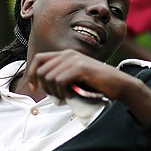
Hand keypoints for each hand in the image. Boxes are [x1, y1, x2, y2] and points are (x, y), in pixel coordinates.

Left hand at [24, 49, 150, 123]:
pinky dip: (62, 92)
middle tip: (57, 96)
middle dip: (44, 88)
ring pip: (49, 78)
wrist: (118, 84)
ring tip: (66, 96)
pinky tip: (72, 95)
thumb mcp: (74, 78)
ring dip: (55, 92)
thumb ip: (60, 77)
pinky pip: (59, 81)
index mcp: (65, 54)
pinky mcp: (80, 68)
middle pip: (40, 71)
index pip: (38, 59)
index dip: (31, 74)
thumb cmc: (96, 84)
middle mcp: (68, 54)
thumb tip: (40, 85)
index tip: (33, 87)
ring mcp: (74, 60)